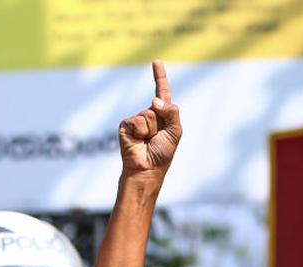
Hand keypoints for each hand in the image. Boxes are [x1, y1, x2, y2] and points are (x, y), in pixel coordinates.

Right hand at [118, 60, 181, 178]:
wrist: (147, 169)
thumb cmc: (162, 153)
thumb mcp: (175, 132)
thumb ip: (172, 113)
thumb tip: (155, 100)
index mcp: (162, 115)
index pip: (162, 92)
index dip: (159, 76)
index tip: (156, 61)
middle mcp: (149, 115)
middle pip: (158, 106)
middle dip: (161, 122)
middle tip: (157, 138)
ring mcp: (137, 119)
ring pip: (148, 114)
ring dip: (151, 130)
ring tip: (148, 141)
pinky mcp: (126, 124)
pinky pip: (138, 120)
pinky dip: (141, 131)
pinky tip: (139, 141)